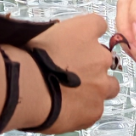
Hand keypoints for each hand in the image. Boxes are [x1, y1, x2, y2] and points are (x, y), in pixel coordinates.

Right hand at [20, 12, 120, 132]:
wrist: (26, 88)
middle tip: (71, 73)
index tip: (80, 43)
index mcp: (85, 31)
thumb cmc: (26, 58)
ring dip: (96, 89)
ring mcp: (101, 84)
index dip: (88, 35)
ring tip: (74, 95)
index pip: (98, 25)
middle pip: (106, 59)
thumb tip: (52, 44)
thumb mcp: (37, 34)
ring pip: (109, 86)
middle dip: (93, 66)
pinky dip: (83, 111)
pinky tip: (66, 111)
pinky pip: (94, 110)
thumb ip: (54, 36)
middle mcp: (100, 56)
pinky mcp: (95, 110)